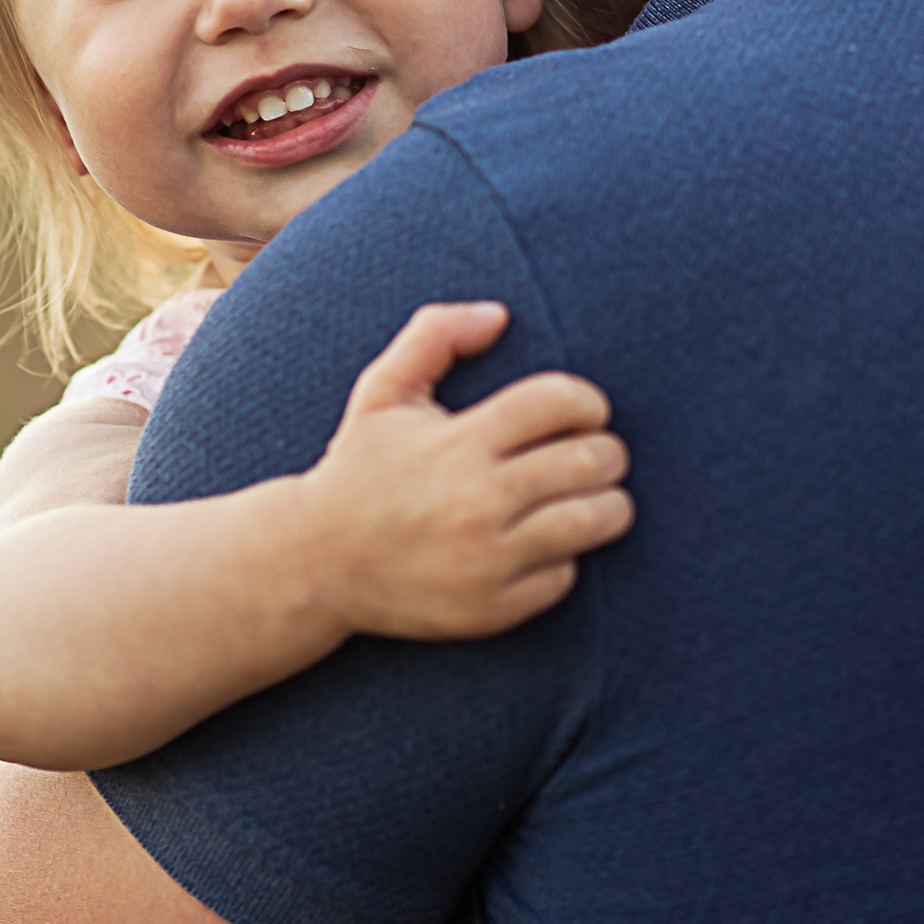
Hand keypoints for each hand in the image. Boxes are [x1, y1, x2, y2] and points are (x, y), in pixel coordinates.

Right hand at [303, 301, 632, 640]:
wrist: (314, 564)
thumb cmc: (358, 469)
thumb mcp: (381, 392)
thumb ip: (435, 336)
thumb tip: (499, 314)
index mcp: (458, 442)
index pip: (560, 402)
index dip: (586, 400)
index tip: (583, 412)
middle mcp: (476, 501)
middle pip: (591, 459)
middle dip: (608, 450)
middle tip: (596, 453)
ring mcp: (486, 559)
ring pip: (593, 520)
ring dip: (609, 503)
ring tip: (596, 496)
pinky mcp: (490, 608)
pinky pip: (564, 576)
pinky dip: (565, 558)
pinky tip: (545, 544)